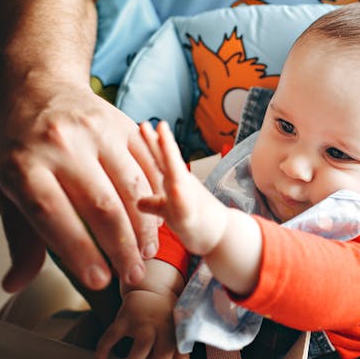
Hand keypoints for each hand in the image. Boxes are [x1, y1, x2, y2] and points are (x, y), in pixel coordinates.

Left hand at [0, 81, 161, 291]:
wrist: (40, 86)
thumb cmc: (21, 146)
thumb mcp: (7, 189)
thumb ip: (21, 238)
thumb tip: (15, 284)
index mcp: (24, 165)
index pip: (53, 215)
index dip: (79, 251)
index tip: (99, 281)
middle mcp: (61, 145)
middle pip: (101, 205)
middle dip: (121, 247)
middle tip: (133, 275)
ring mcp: (96, 131)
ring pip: (131, 187)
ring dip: (145, 226)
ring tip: (148, 252)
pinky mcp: (123, 125)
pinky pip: (147, 166)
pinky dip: (156, 196)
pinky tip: (158, 220)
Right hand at [95, 289, 188, 358]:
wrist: (153, 287)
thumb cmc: (165, 316)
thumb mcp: (172, 330)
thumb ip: (166, 349)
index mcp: (177, 330)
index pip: (182, 354)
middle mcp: (163, 325)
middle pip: (163, 354)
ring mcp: (144, 320)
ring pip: (141, 348)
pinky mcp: (125, 316)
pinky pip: (112, 336)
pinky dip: (104, 350)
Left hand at [137, 121, 228, 255]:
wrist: (221, 236)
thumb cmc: (196, 221)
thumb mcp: (170, 210)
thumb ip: (155, 202)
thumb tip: (139, 201)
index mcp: (175, 181)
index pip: (161, 158)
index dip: (151, 142)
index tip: (142, 124)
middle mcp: (182, 185)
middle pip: (167, 160)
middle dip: (157, 141)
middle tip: (146, 122)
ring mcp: (187, 199)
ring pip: (176, 175)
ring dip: (169, 156)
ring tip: (162, 138)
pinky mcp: (189, 218)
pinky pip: (183, 206)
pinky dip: (178, 196)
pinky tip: (175, 187)